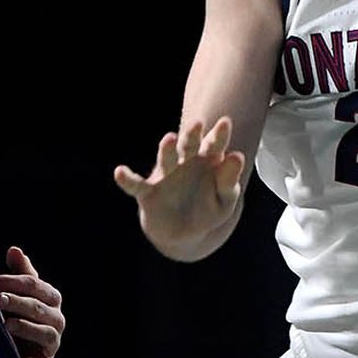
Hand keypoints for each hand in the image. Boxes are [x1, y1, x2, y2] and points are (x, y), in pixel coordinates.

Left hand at [0, 246, 64, 357]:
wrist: (26, 348)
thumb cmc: (22, 313)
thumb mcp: (22, 292)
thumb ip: (20, 272)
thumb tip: (14, 250)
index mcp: (51, 298)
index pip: (35, 285)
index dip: (12, 282)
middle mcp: (57, 319)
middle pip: (39, 308)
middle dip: (17, 302)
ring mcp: (53, 343)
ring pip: (45, 334)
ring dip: (26, 328)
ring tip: (6, 325)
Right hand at [114, 117, 244, 249]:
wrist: (184, 234)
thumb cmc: (208, 209)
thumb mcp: (225, 199)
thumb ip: (229, 180)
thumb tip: (238, 156)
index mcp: (207, 160)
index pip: (214, 145)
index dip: (219, 135)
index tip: (225, 123)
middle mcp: (185, 162)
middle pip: (189, 145)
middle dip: (193, 135)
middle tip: (198, 124)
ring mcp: (166, 176)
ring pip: (166, 159)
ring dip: (167, 149)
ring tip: (170, 138)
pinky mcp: (148, 193)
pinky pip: (136, 185)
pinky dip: (127, 179)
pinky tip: (119, 172)